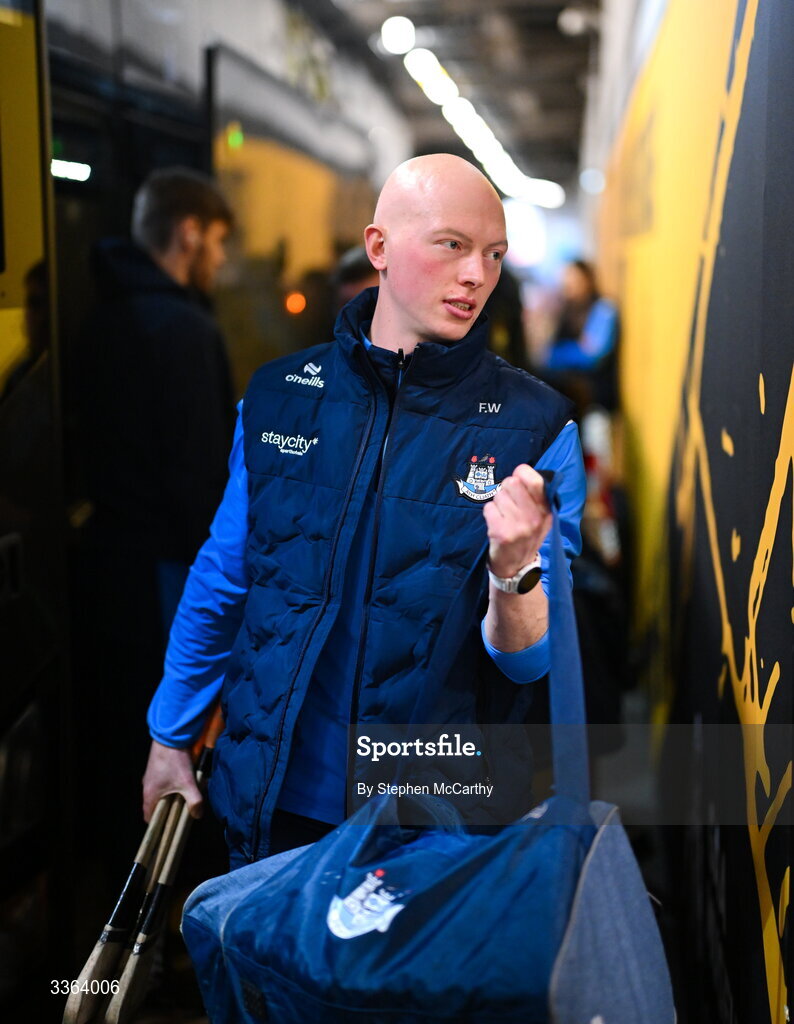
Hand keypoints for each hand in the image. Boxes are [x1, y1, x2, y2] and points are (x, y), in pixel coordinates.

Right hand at [142, 740, 202, 821]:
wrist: (170, 736)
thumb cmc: (175, 761)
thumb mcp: (187, 782)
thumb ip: (194, 801)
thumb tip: (198, 815)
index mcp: (149, 795)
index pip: (149, 818)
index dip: (160, 825)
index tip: (172, 827)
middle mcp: (147, 787)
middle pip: (156, 806)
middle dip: (169, 810)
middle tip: (183, 810)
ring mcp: (150, 777)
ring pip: (160, 794)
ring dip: (171, 797)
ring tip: (185, 795)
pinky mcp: (156, 769)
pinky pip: (162, 784)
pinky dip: (171, 786)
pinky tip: (183, 781)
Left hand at [483, 464, 550, 579]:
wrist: (516, 566)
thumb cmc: (526, 534)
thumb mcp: (541, 516)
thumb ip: (535, 495)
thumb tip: (520, 470)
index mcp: (546, 510)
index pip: (534, 479)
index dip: (521, 473)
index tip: (518, 479)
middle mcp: (535, 518)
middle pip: (511, 482)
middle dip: (506, 489)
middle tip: (509, 503)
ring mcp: (518, 526)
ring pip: (498, 495)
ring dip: (497, 503)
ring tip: (504, 516)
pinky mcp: (502, 533)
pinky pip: (488, 508)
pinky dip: (489, 513)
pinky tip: (496, 524)